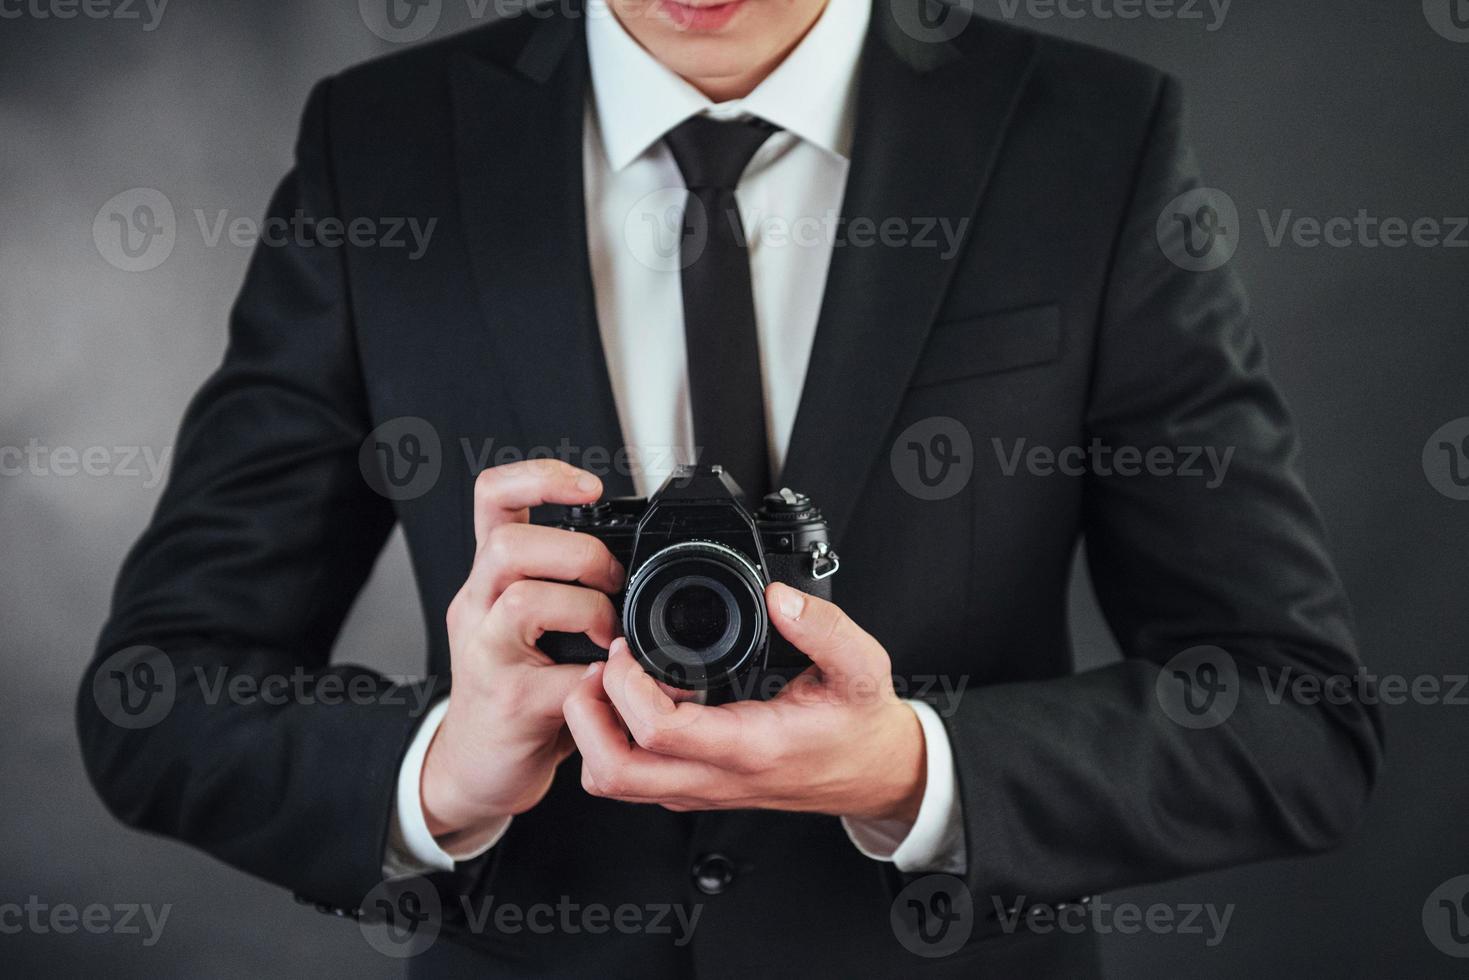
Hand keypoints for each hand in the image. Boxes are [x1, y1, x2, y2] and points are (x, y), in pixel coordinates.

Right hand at [421, 460, 625, 842]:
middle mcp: (478, 606)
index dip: (539, 477)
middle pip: (510, 544)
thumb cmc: (519, 692)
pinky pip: (561, 676)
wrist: (479, 768)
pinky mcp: (507, 701)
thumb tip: (642, 562)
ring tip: (609, 636)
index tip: (589, 488)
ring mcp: (485, 654)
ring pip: (525, 600)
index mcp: (491, 578)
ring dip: (588, 610)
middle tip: (613, 584)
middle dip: (580, 554)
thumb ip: (569, 587)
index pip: (493, 498)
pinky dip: (600, 677)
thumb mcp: (536, 626)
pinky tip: (609, 684)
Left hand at [562, 583, 926, 824]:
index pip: (658, 732)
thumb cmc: (860, 724)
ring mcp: (701, 789)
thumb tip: (780, 597)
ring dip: (593, 732)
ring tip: (611, 684)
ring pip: (614, 782)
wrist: (875, 772)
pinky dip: (613, 741)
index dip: (625, 684)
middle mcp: (716, 777)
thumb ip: (823, 628)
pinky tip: (636, 701)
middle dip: (586, 714)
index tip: (627, 646)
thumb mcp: (861, 666)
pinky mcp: (696, 788)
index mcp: (750, 746)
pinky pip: (633, 778)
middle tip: (599, 669)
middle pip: (613, 772)